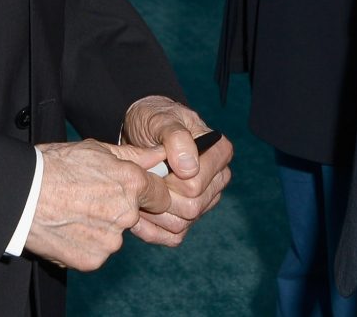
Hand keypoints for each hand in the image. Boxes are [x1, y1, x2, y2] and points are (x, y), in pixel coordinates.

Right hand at [25, 138, 170, 270]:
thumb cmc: (54, 166)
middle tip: (89, 198)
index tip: (128, 191)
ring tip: (73, 212)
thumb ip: (132, 155)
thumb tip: (159, 155)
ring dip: (101, 227)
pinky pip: (97, 252)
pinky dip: (85, 244)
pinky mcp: (94, 260)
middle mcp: (127, 213)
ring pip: (114, 235)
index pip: (160, 195)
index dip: (147, 192)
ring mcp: (111, 240)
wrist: (21, 196)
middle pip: (134, 215)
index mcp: (131, 183)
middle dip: (119, 209)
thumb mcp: (94, 149)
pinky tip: (67, 228)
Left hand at [119, 95, 232, 244]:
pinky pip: (173, 236)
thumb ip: (176, 137)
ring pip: (182, 224)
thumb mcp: (160, 119)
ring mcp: (204, 201)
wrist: (139, 133)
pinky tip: (137, 212)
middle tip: (142, 179)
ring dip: (154, 212)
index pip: (196, 184)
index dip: (171, 179)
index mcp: (219, 153)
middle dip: (161, 196)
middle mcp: (217, 179)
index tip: (155, 164)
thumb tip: (190, 168)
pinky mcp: (187, 217)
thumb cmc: (153, 120)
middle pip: (192, 208)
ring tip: (137, 192)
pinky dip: (151, 229)